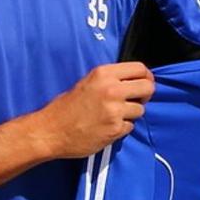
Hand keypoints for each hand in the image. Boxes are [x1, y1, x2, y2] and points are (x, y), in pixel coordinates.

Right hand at [34, 62, 154, 158]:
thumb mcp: (87, 82)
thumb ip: (110, 80)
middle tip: (136, 100)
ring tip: (114, 116)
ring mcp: (115, 110)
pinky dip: (122, 127)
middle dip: (145, 94)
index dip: (145, 76)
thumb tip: (134, 81)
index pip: (140, 68)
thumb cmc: (66, 107)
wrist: (51, 131)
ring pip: (141, 109)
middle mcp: (112, 89)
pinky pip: (130, 126)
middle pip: (148, 87)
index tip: (143, 83)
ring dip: (131, 114)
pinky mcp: (115, 129)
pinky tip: (108, 127)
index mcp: (104, 74)